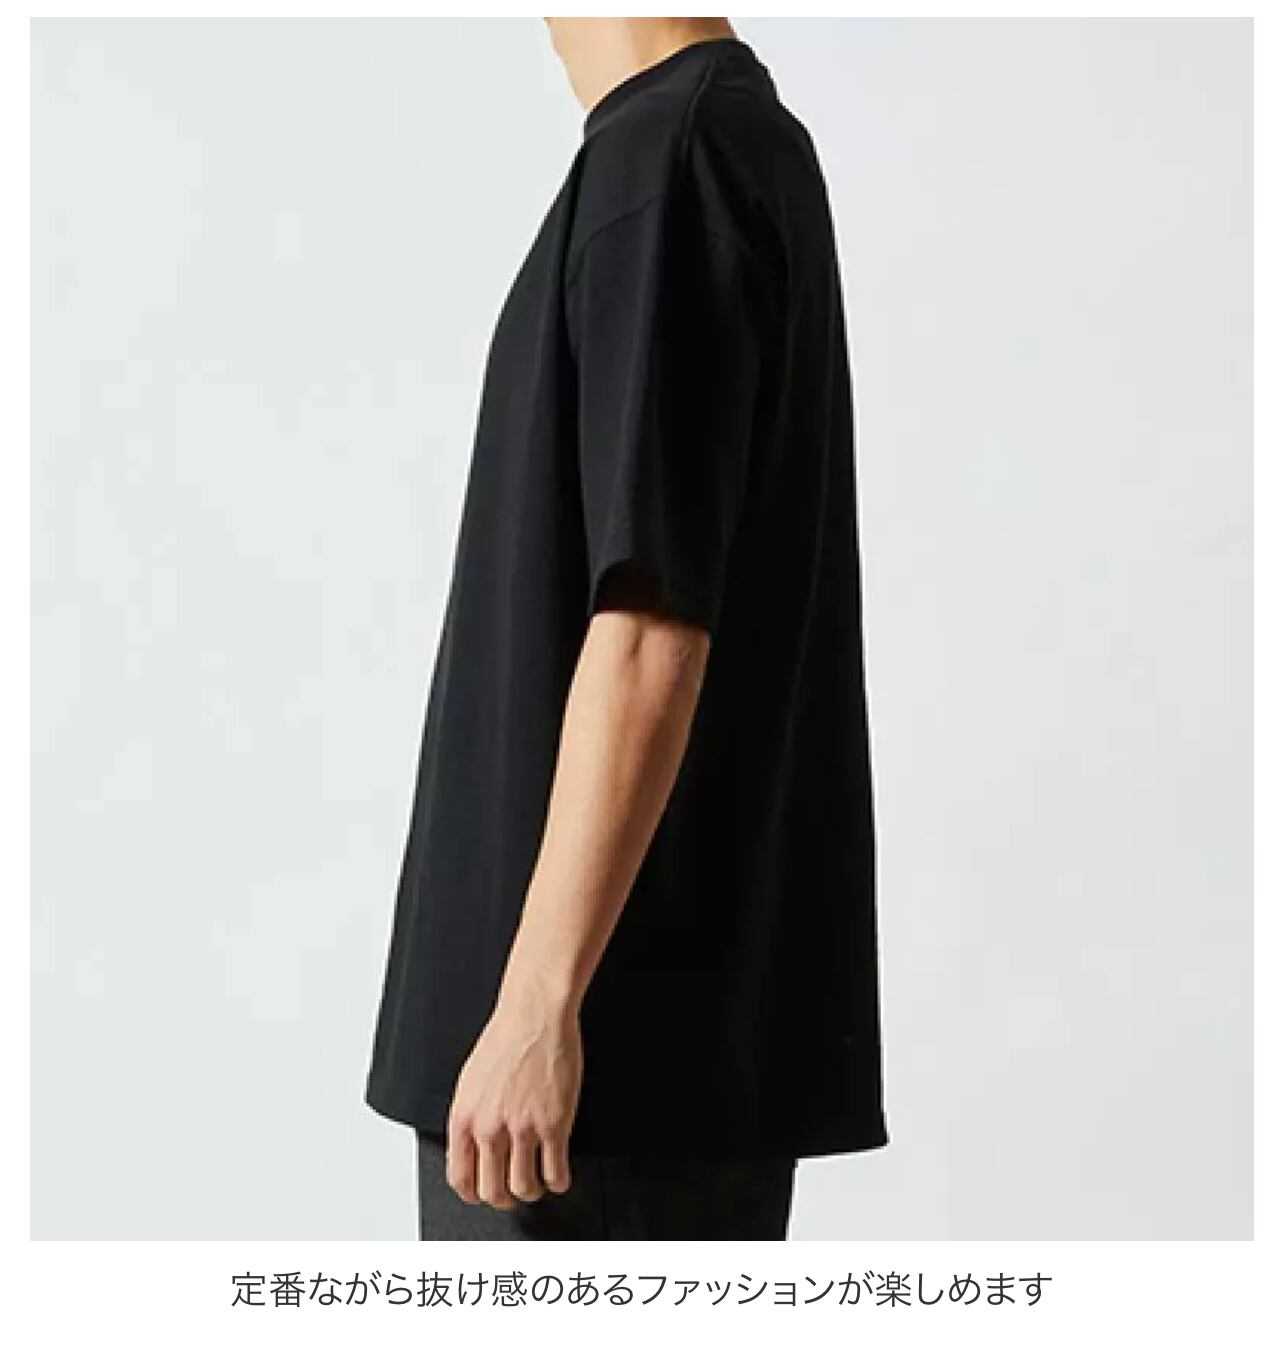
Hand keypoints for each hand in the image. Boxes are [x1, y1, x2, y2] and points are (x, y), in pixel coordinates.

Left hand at [444, 979, 582, 1208]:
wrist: (534, 1015)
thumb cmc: (506, 1038)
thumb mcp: (471, 1082)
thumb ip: (470, 1118)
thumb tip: (472, 1148)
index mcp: (464, 1118)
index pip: (460, 1178)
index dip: (474, 1193)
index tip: (483, 1194)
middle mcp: (490, 1128)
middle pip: (492, 1191)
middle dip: (504, 1199)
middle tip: (514, 1192)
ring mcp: (523, 1128)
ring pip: (524, 1188)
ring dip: (533, 1191)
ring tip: (539, 1182)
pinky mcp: (554, 1124)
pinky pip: (556, 1172)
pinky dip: (559, 1181)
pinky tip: (559, 1174)